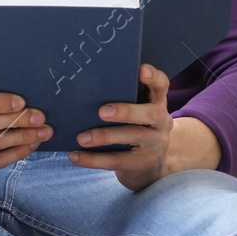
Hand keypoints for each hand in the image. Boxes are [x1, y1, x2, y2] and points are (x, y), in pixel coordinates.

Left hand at [69, 63, 172, 190]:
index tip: (141, 69)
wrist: (152, 166)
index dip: (153, 77)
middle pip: (149, 113)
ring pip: (132, 137)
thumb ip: (122, 99)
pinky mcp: (143, 163)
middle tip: (102, 111)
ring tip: (81, 138)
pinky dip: (93, 159)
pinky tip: (75, 156)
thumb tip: (83, 87)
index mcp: (157, 103)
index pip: (161, 86)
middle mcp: (161, 122)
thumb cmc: (135, 128)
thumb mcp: (136, 112)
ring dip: (104, 136)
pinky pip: (117, 160)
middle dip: (126, 111)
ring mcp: (155, 144)